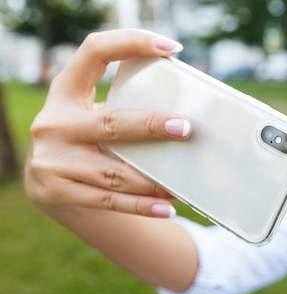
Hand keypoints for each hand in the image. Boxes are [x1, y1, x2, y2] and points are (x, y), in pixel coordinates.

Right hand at [24, 29, 191, 217]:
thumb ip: (123, 108)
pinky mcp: (57, 191)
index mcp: (65, 91)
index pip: (94, 52)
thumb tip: (188, 112)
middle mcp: (54, 123)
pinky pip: (110, 200)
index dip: (131, 43)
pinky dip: (141, 205)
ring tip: (184, 183)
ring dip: (154, 180)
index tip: (171, 48)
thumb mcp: (91, 115)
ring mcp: (52, 159)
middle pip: (111, 123)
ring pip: (115, 172)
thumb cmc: (86, 139)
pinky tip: (167, 207)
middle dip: (151, 126)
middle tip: (187, 129)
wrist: (47, 182)